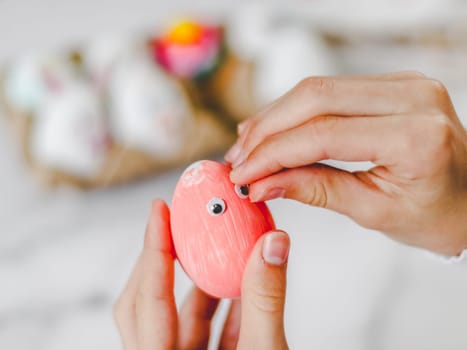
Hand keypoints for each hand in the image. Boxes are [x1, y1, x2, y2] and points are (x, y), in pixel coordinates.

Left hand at [114, 200, 289, 349]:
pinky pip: (201, 329)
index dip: (155, 248)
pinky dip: (218, 305)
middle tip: (175, 224)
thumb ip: (265, 301)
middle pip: (144, 303)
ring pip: (175, 315)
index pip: (150, 298)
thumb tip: (271, 245)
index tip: (160, 210)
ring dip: (196, 281)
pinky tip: (240, 286)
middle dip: (160, 260)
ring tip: (214, 249)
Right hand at [226, 72, 466, 255]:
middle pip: (315, 96)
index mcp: (416, 136)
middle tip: (238, 158)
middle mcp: (414, 96)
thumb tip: (262, 182)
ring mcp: (406, 83)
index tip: (242, 173)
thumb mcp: (374, 212)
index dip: (272, 153)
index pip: (322, 133)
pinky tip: (275, 128)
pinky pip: (332, 89)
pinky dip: (297, 110)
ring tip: (249, 146)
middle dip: (266, 128)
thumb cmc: (436, 215)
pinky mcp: (393, 83)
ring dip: (276, 116)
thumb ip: (315, 190)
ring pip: (318, 87)